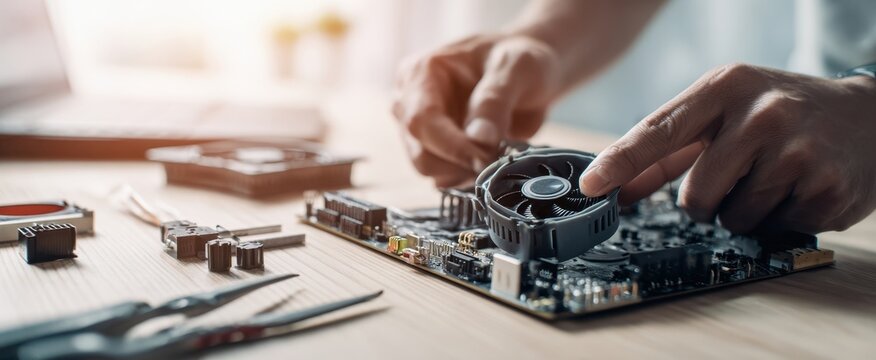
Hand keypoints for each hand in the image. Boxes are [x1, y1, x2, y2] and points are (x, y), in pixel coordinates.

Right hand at [392, 34, 560, 186]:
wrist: (531, 73)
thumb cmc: (520, 58)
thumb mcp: (516, 67)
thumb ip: (496, 100)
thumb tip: (480, 140)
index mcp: (421, 72)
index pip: (421, 120)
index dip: (451, 146)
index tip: (485, 159)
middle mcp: (411, 101)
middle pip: (421, 152)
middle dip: (460, 163)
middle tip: (498, 158)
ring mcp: (422, 128)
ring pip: (430, 170)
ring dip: (465, 172)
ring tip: (497, 154)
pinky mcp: (436, 149)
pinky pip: (444, 176)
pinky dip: (468, 176)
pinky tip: (490, 160)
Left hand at [580, 63, 875, 232]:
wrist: (865, 117)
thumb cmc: (778, 114)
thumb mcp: (723, 111)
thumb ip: (667, 148)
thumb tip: (614, 186)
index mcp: (726, 87)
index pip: (659, 130)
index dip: (620, 162)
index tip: (591, 186)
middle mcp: (762, 113)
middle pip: (696, 196)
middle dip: (706, 200)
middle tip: (735, 176)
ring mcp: (798, 151)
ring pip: (734, 218)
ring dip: (744, 210)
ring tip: (771, 178)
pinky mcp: (827, 188)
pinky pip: (774, 228)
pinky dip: (779, 217)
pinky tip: (799, 188)